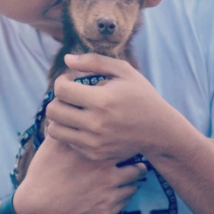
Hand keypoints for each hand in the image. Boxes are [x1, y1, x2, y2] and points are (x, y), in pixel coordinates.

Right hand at [14, 136, 147, 213]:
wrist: (36, 208)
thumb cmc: (43, 173)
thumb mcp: (51, 146)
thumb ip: (66, 128)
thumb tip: (70, 108)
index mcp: (94, 154)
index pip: (123, 143)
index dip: (126, 141)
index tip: (125, 141)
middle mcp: (105, 173)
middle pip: (136, 164)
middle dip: (136, 161)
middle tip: (133, 159)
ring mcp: (108, 194)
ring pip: (134, 183)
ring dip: (132, 178)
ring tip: (128, 175)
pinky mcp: (107, 211)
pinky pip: (126, 199)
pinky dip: (124, 194)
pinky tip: (116, 190)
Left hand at [45, 54, 186, 160]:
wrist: (160, 131)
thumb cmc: (141, 96)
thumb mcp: (124, 72)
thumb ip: (94, 62)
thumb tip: (66, 59)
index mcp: (102, 101)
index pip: (61, 90)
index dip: (61, 81)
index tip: (70, 80)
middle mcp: (95, 124)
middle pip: (53, 110)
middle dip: (57, 99)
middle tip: (70, 96)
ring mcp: (94, 142)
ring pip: (54, 129)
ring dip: (59, 117)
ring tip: (72, 110)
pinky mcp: (94, 154)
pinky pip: (66, 142)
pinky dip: (70, 131)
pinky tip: (82, 123)